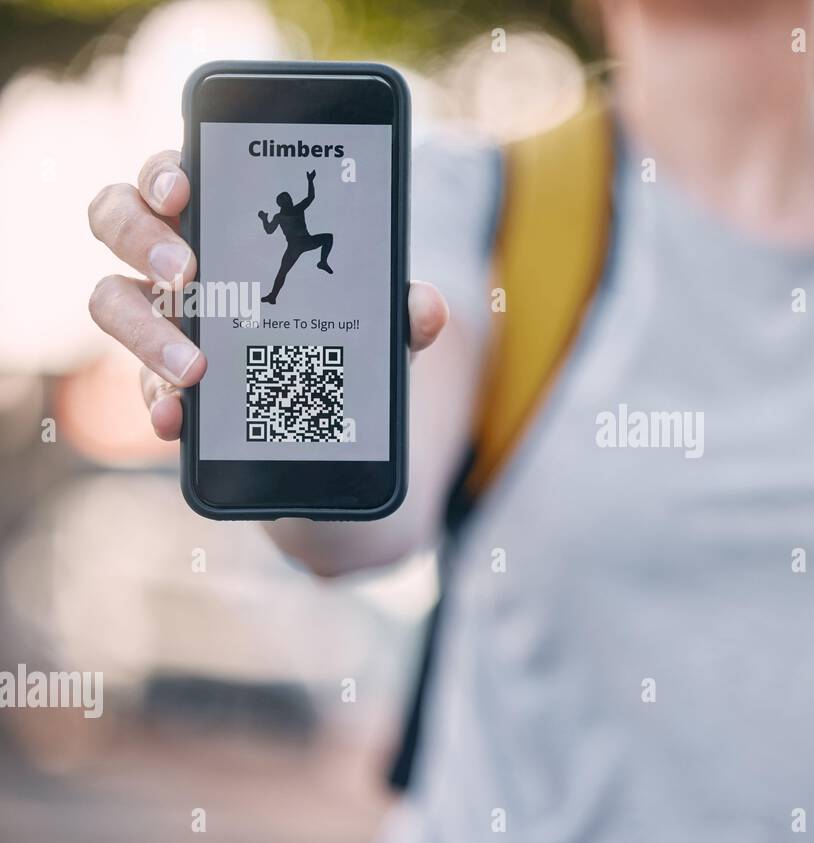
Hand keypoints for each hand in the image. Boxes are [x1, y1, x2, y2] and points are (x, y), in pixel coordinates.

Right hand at [88, 150, 448, 440]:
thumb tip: (424, 306)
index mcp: (222, 218)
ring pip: (110, 299)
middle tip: (187, 272)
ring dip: (144, 331)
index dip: (163, 172)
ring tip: (193, 367)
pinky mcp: (158, 377)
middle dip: (141, 238)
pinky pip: (138, 385)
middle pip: (117, 218)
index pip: (172, 173)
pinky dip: (156, 403)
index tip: (185, 188)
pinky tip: (178, 420)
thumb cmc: (344, 331)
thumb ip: (401, 309)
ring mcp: (157, 315)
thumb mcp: (379, 319)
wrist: (331, 410)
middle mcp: (174, 257)